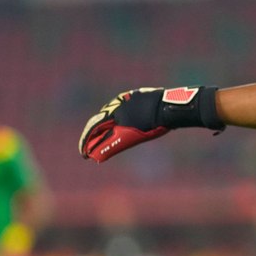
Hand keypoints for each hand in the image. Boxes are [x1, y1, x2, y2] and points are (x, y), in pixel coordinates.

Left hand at [78, 86, 222, 162]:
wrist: (171, 107)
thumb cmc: (168, 105)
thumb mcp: (152, 107)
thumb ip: (146, 112)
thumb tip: (154, 116)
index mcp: (124, 99)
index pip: (106, 114)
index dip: (99, 126)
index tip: (95, 134)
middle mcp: (119, 107)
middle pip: (98, 123)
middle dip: (89, 136)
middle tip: (83, 148)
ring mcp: (120, 117)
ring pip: (99, 132)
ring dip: (91, 144)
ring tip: (84, 153)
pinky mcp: (124, 128)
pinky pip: (108, 140)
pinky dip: (100, 149)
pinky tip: (92, 156)